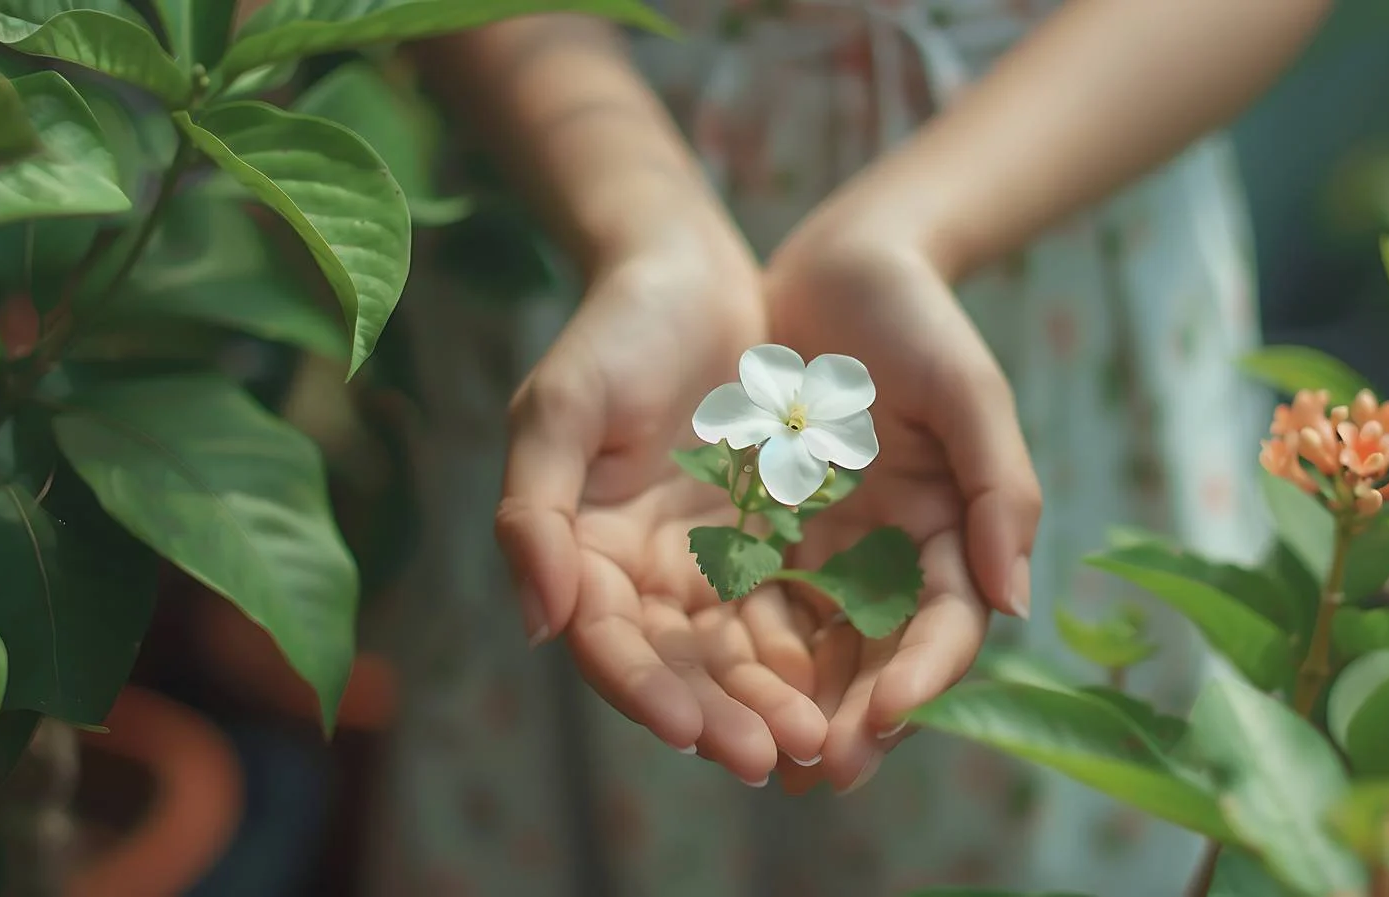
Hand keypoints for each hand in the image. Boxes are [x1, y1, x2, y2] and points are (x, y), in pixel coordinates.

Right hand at [496, 241, 829, 783]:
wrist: (690, 272)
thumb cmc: (614, 331)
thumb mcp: (560, 406)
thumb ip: (535, 514)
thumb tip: (542, 627)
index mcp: (584, 553)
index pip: (609, 643)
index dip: (643, 691)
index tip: (689, 733)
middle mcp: (644, 572)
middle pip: (681, 665)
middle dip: (723, 716)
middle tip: (775, 758)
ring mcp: (708, 560)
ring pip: (741, 650)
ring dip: (776, 699)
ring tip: (821, 742)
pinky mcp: (767, 539)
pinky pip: (794, 605)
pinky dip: (818, 646)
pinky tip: (853, 680)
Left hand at [760, 232, 1041, 792]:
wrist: (835, 268)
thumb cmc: (914, 319)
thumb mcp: (969, 391)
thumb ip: (999, 490)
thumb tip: (1017, 604)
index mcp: (949, 531)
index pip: (945, 626)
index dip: (923, 678)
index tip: (885, 718)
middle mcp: (890, 556)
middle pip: (877, 657)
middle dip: (852, 717)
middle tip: (819, 773)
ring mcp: (828, 549)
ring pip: (813, 647)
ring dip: (792, 705)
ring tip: (763, 757)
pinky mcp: (765, 533)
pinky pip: (750, 604)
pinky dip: (738, 651)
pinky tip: (711, 689)